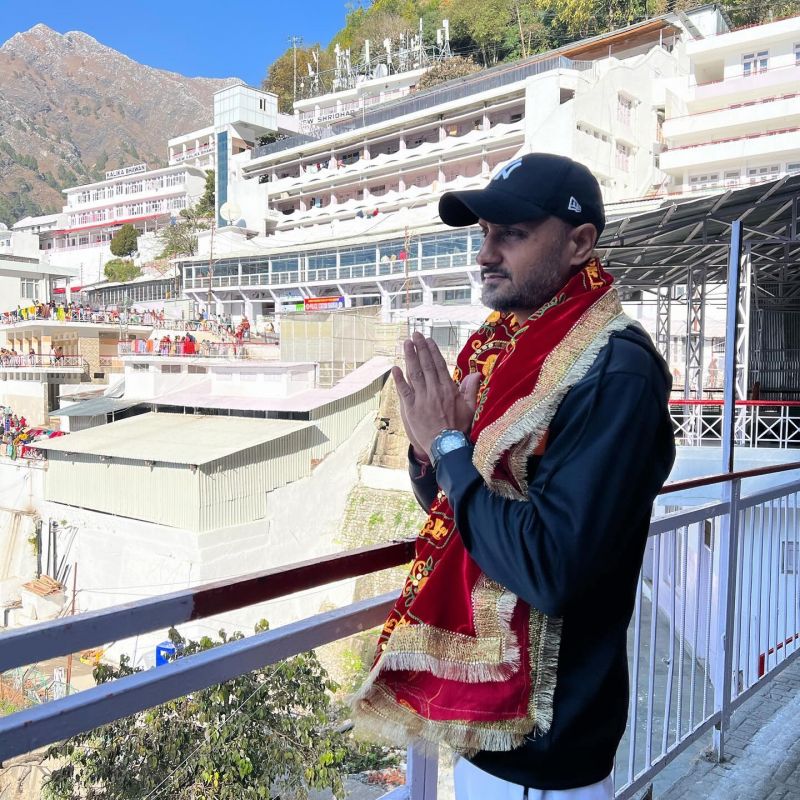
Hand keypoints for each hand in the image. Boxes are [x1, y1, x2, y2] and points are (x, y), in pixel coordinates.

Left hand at [393, 333, 481, 460]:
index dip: (433, 351)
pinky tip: (395, 368)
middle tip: (415, 335)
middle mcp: (435, 391)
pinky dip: (399, 379)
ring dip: (410, 357)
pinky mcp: (411, 409)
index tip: (428, 340)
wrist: (446, 446)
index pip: (439, 365)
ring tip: (406, 343)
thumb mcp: (470, 408)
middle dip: (420, 348)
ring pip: (415, 374)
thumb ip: (471, 389)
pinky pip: (404, 391)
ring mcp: (422, 399)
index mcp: (448, 389)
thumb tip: (476, 373)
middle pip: (426, 365)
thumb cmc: (459, 428)